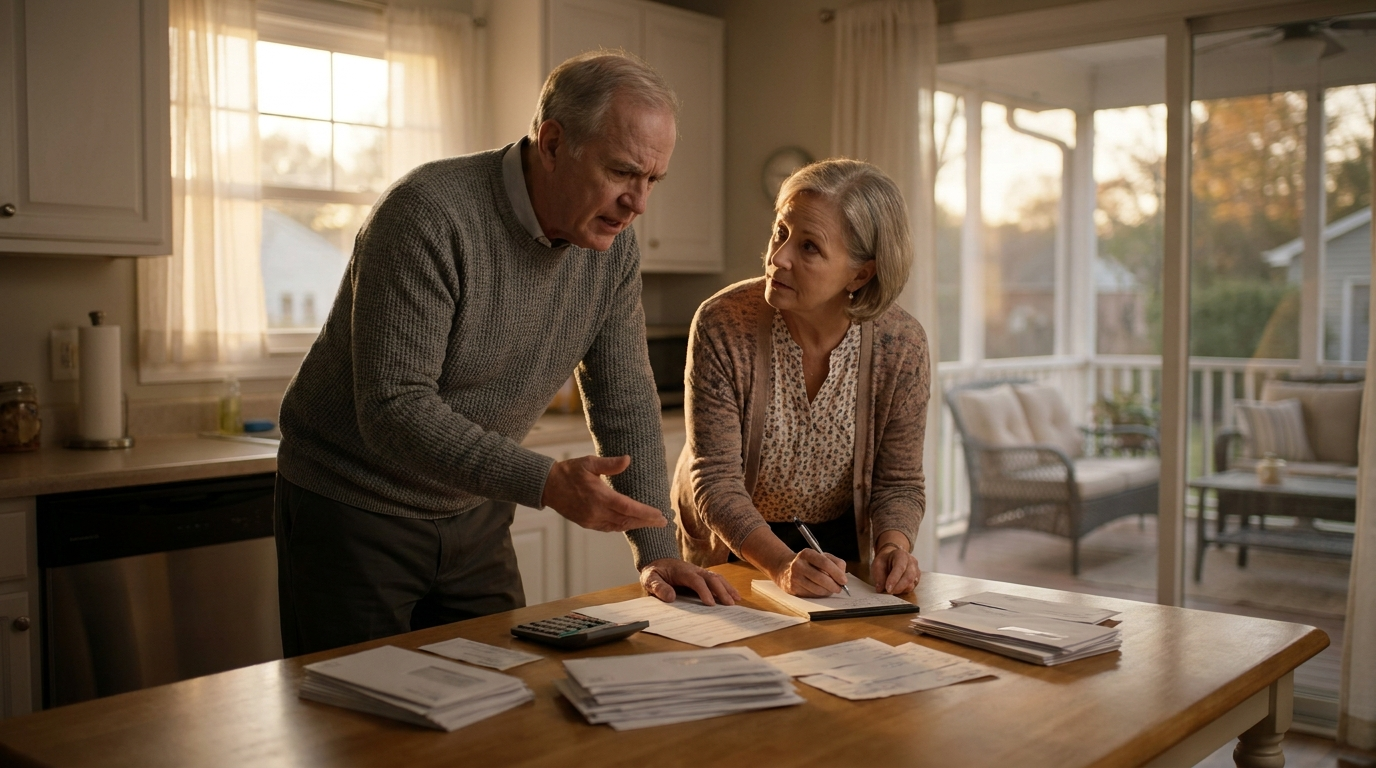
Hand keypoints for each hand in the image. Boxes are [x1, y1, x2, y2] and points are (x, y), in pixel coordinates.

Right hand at [541, 455, 666, 532]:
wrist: (547, 486)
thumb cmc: (569, 472)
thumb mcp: (589, 463)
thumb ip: (609, 464)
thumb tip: (628, 459)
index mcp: (599, 497)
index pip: (628, 508)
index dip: (646, 514)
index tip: (660, 515)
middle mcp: (596, 512)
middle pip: (627, 521)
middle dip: (647, 522)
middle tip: (663, 521)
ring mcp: (591, 520)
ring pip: (619, 526)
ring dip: (636, 525)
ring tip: (651, 523)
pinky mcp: (587, 523)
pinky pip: (609, 528)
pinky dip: (623, 526)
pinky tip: (631, 523)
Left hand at [640, 558, 739, 605]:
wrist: (657, 561)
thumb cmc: (654, 572)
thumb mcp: (650, 579)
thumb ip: (658, 587)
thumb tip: (671, 598)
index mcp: (682, 571)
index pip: (696, 580)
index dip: (704, 591)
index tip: (711, 604)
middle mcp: (694, 570)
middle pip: (711, 578)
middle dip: (721, 590)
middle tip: (729, 605)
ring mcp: (699, 572)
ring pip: (717, 578)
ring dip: (727, 588)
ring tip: (735, 600)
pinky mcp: (702, 576)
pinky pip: (716, 580)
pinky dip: (726, 586)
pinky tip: (733, 595)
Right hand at [773, 549, 848, 596]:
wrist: (784, 569)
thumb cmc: (808, 563)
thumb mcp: (820, 556)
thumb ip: (834, 562)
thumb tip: (842, 575)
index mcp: (807, 553)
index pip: (824, 563)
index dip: (836, 573)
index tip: (844, 580)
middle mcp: (798, 564)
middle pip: (821, 577)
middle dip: (834, 585)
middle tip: (839, 588)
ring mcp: (795, 577)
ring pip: (817, 589)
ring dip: (828, 591)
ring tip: (831, 589)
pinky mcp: (793, 588)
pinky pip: (811, 594)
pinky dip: (820, 594)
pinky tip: (821, 590)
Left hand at [870, 535, 919, 593]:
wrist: (892, 558)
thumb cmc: (885, 560)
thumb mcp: (877, 564)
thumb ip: (878, 575)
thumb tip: (880, 589)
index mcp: (901, 555)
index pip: (900, 567)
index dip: (894, 579)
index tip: (887, 588)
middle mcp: (912, 562)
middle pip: (909, 577)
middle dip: (898, 587)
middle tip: (889, 592)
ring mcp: (916, 571)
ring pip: (911, 584)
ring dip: (900, 590)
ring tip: (891, 590)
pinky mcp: (916, 579)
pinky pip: (912, 587)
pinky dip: (903, 590)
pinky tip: (896, 589)